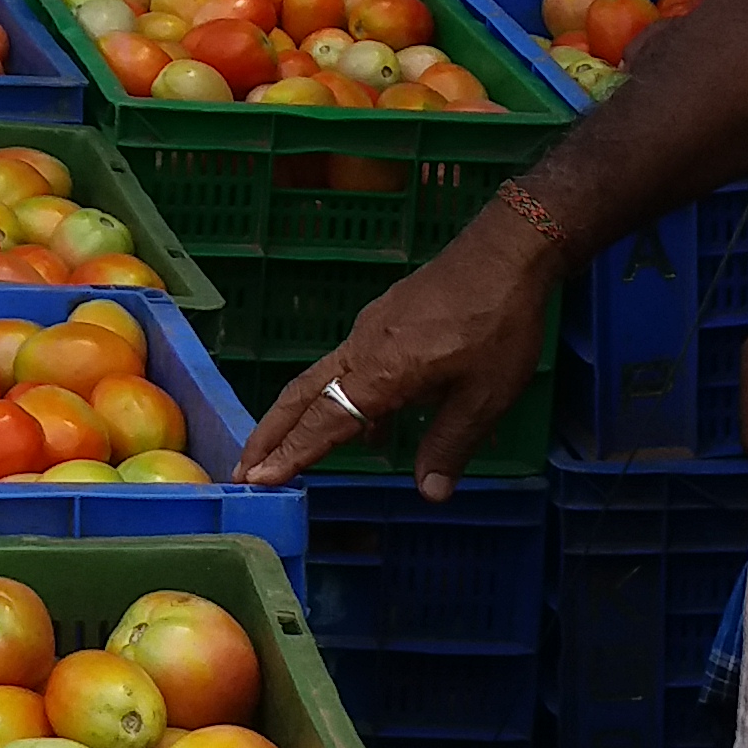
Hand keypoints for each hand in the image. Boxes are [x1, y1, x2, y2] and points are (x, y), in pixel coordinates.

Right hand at [235, 212, 561, 496]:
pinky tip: (366, 422)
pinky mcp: (381, 319)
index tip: (256, 481)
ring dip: (294, 416)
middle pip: (300, 395)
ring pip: (317, 378)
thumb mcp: (486, 396)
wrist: (504, 254)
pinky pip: (345, 366)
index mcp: (382, 372)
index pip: (325, 422)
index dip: (291, 454)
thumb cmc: (499, 327)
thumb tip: (430, 494)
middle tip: (243, 470)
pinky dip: (333, 398)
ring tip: (285, 451)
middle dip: (269, 435)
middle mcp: (361, 350)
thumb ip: (451, 444)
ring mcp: (368, 330)